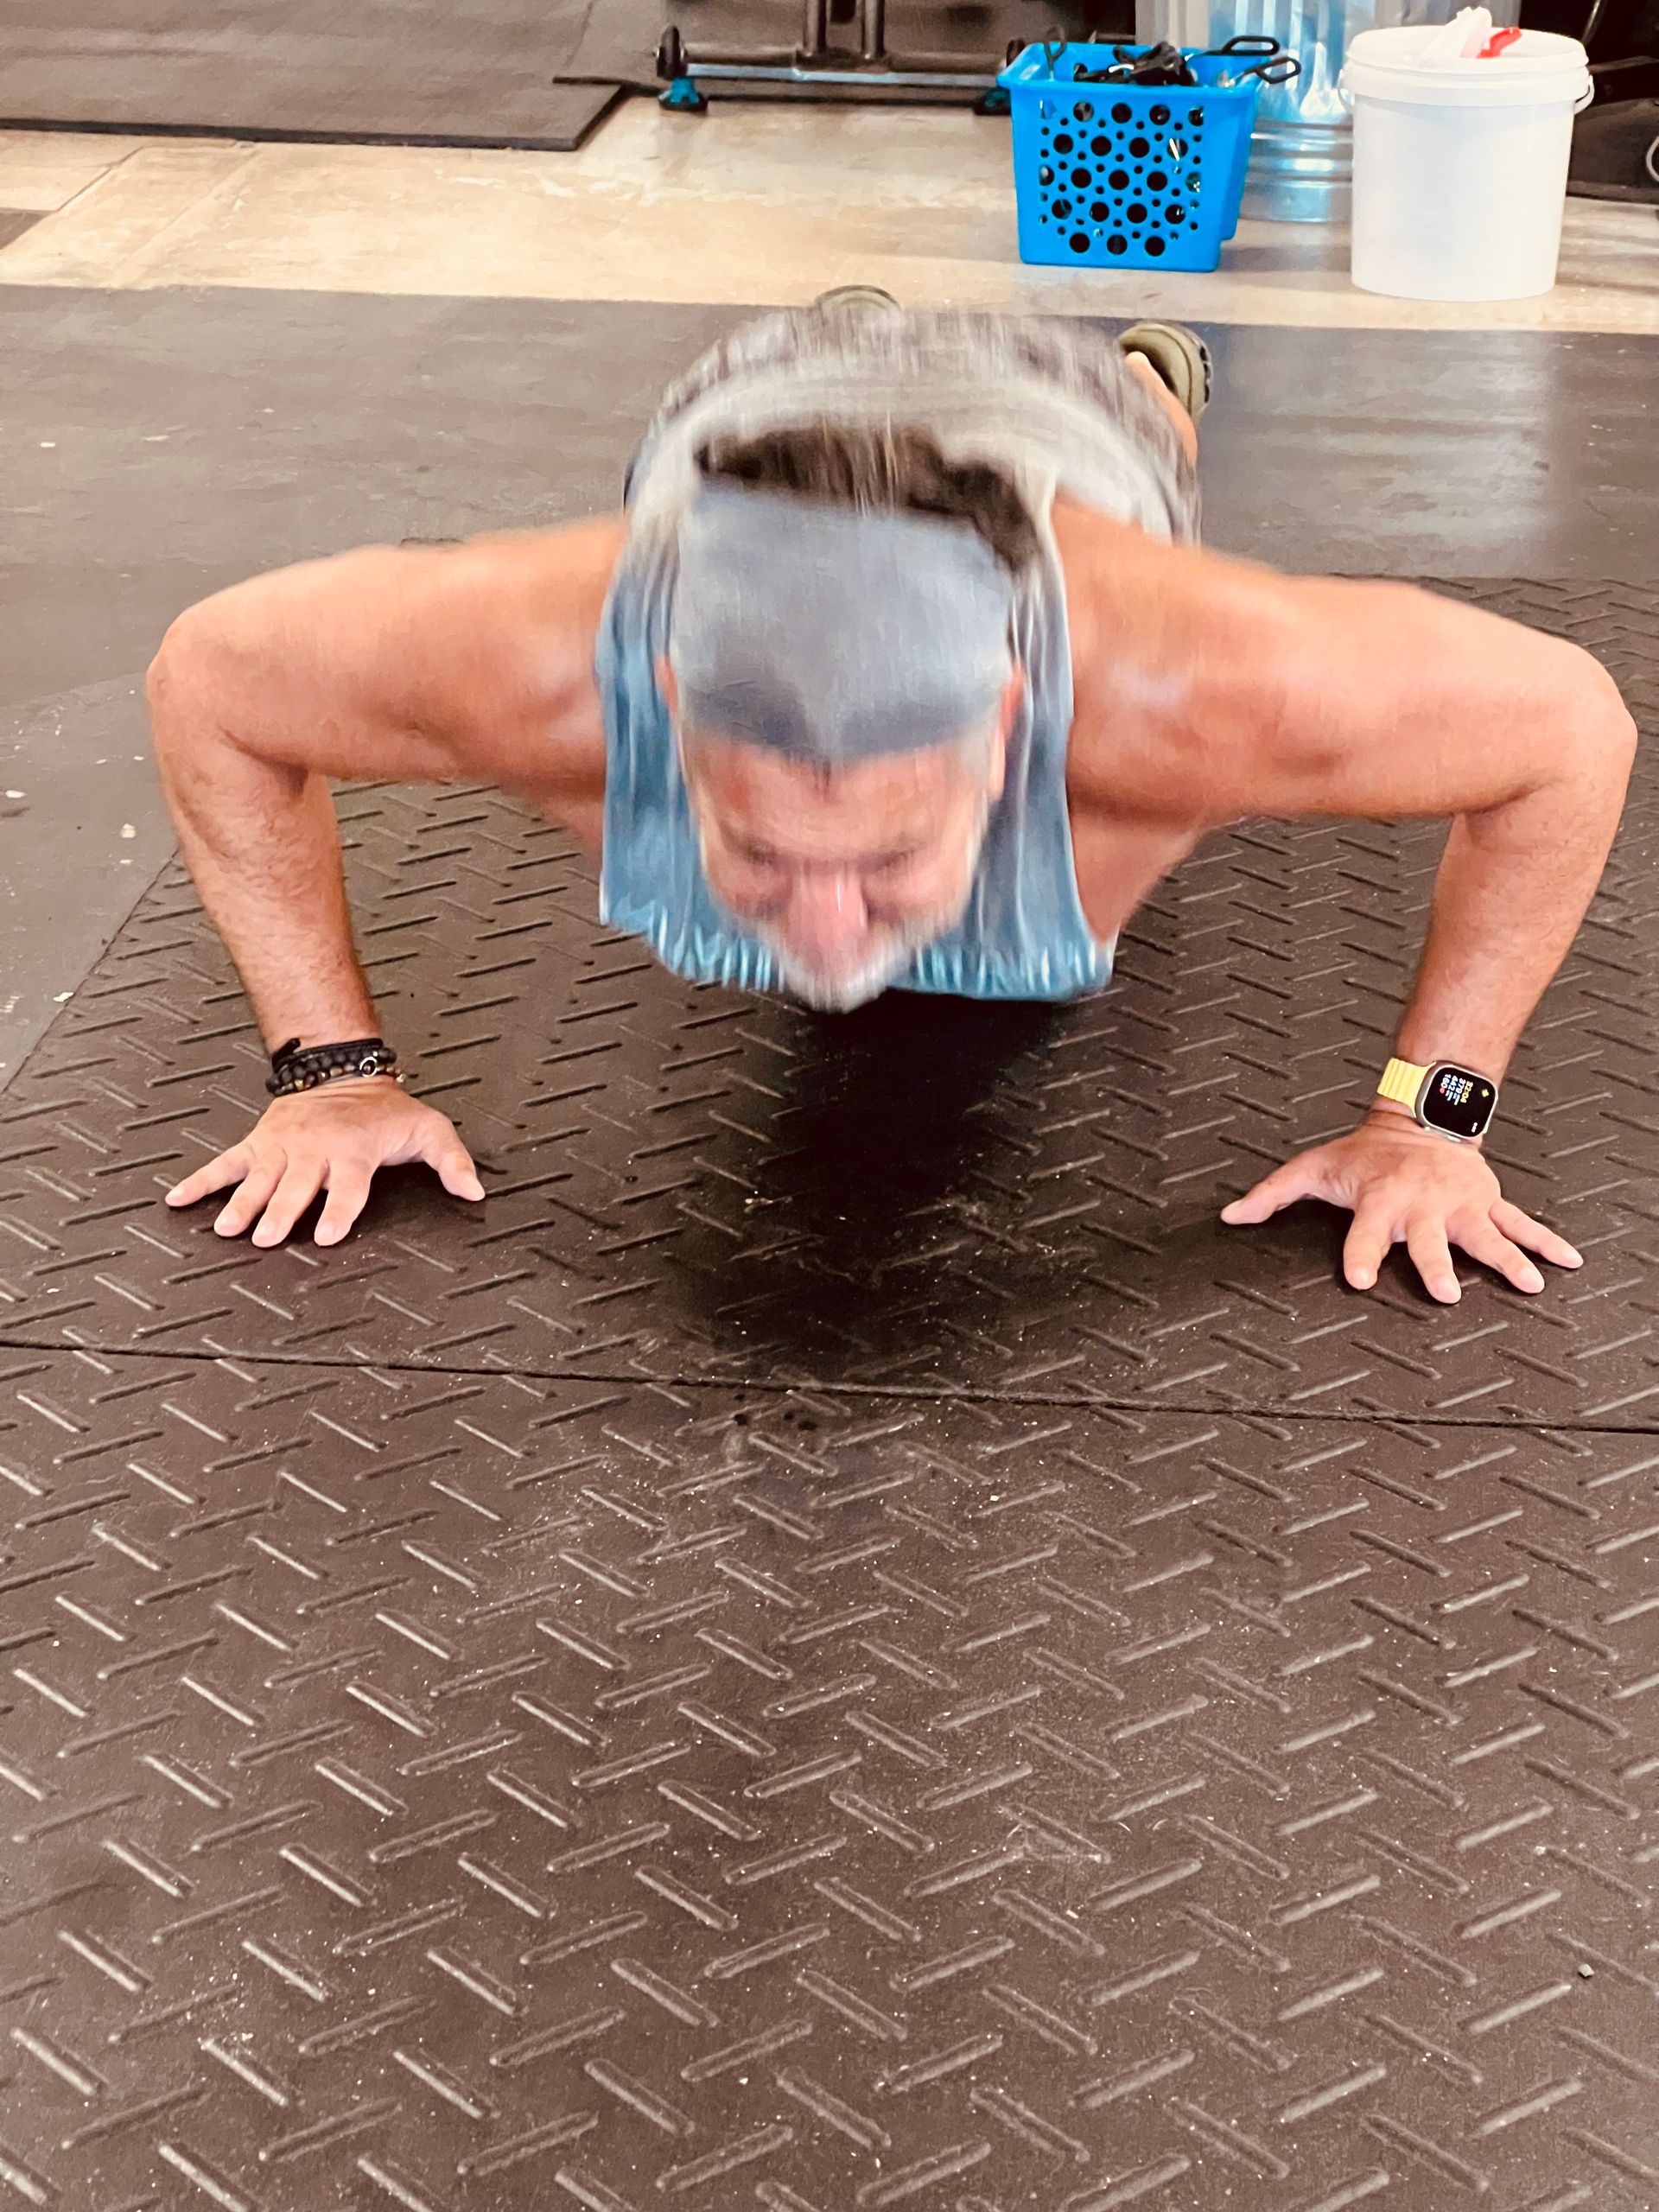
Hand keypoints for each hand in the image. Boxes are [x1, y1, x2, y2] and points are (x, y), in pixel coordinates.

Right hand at [165, 1077, 484, 1246]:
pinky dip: (200, 1181)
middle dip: (281, 1212)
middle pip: (296, 1187)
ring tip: (226, 1229)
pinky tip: (177, 1201)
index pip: (348, 1187)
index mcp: (354, 1152)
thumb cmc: (385, 1112)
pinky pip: (225, 1163)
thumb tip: (475, 1193)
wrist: (340, 1072)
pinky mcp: (258, 1144)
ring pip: (258, 1180)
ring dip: (241, 1204)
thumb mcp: (429, 1129)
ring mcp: (281, 1148)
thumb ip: (452, 1162)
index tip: (326, 1234)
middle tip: (266, 1237)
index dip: (339, 1210)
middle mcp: (314, 1152)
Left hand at [1220, 1106, 1581, 1302]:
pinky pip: (1521, 1225)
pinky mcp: (1487, 1204)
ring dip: (1507, 1261)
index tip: (1357, 1279)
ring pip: (1487, 1236)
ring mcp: (1460, 1206)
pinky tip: (1568, 1263)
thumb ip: (1271, 1196)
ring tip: (1529, 1284)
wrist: (1420, 1117)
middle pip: (1430, 1242)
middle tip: (1445, 1292)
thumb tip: (1229, 1218)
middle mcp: (1422, 1207)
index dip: (1359, 1255)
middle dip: (1437, 1265)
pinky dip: (1547, 1243)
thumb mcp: (1312, 1168)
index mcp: (1380, 1201)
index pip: (1364, 1233)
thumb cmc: (1364, 1154)